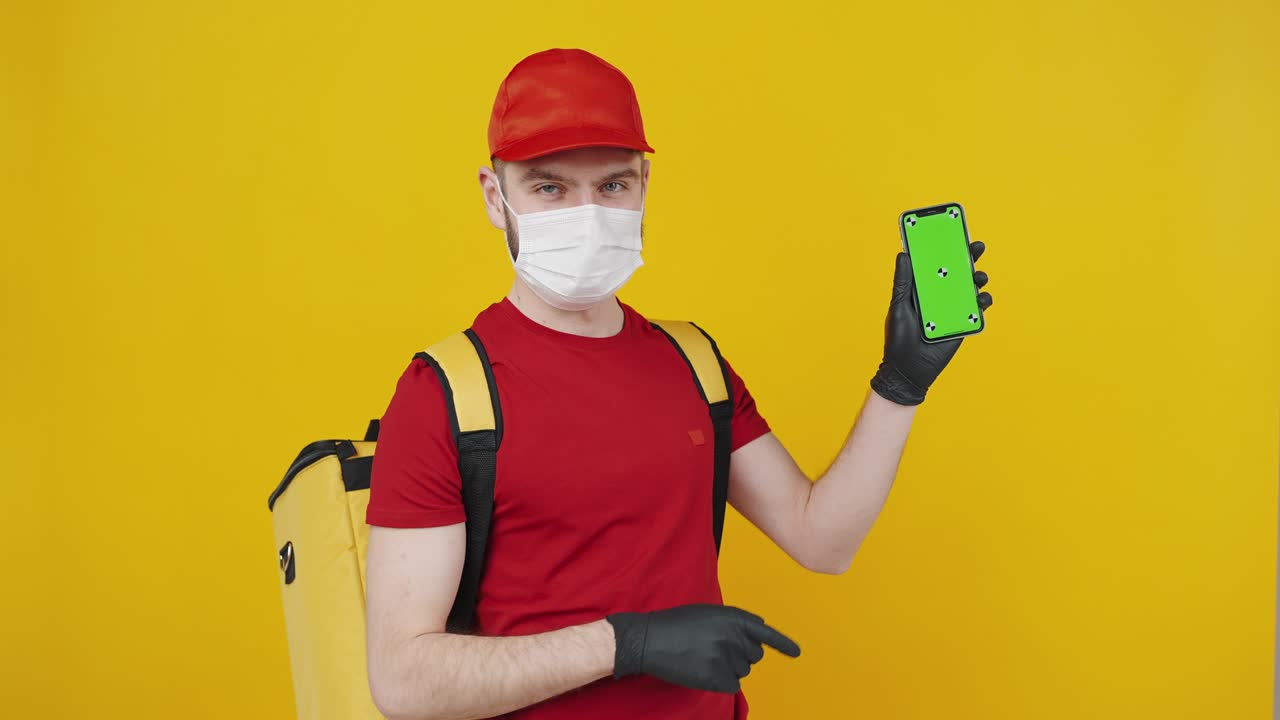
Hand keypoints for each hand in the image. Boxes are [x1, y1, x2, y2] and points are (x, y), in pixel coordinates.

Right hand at [606, 604, 800, 693]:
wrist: (650, 639)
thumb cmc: (677, 624)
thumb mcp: (709, 612)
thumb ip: (734, 620)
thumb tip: (757, 630)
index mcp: (734, 617)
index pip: (765, 632)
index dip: (783, 644)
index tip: (797, 653)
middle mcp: (734, 636)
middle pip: (755, 656)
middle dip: (740, 655)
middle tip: (714, 650)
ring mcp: (726, 657)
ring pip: (743, 671)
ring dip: (728, 668)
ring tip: (703, 657)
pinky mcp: (717, 677)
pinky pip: (732, 686)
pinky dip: (721, 683)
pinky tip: (703, 671)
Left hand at [869, 240, 993, 404]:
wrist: (908, 370)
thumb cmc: (899, 338)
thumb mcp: (899, 306)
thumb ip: (903, 282)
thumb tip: (904, 253)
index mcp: (923, 288)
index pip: (936, 264)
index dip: (945, 248)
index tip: (953, 231)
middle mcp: (939, 296)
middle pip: (957, 272)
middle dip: (968, 257)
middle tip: (976, 246)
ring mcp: (952, 309)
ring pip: (970, 288)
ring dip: (978, 279)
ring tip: (978, 276)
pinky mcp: (962, 324)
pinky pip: (977, 310)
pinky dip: (982, 302)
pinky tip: (981, 298)